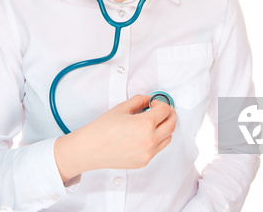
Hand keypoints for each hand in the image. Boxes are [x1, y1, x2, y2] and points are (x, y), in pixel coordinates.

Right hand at [54, 95, 176, 180]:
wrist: (90, 148)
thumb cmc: (102, 128)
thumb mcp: (121, 108)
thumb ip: (139, 101)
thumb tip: (149, 100)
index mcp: (145, 124)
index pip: (165, 110)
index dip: (161, 103)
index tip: (155, 102)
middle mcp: (150, 140)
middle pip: (171, 125)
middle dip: (169, 114)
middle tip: (162, 110)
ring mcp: (148, 153)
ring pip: (168, 138)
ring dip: (165, 128)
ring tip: (153, 123)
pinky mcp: (144, 162)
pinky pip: (157, 149)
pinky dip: (156, 140)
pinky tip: (144, 134)